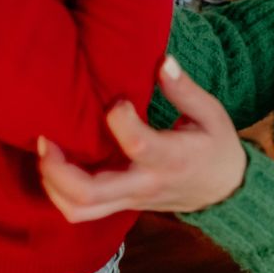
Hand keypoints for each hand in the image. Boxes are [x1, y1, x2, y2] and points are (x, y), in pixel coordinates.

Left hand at [38, 56, 246, 221]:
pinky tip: (55, 167)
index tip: (118, 100)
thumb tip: (163, 61)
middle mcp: (145, 184)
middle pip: (89, 192)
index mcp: (171, 158)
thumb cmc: (217, 147)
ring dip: (52, 185)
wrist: (226, 191)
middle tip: (47, 138)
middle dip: (57, 168)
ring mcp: (131, 200)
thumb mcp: (211, 114)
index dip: (119, 119)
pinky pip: (82, 211)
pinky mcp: (122, 205)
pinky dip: (60, 194)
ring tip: (47, 153)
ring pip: (79, 209)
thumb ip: (185, 89)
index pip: (136, 144)